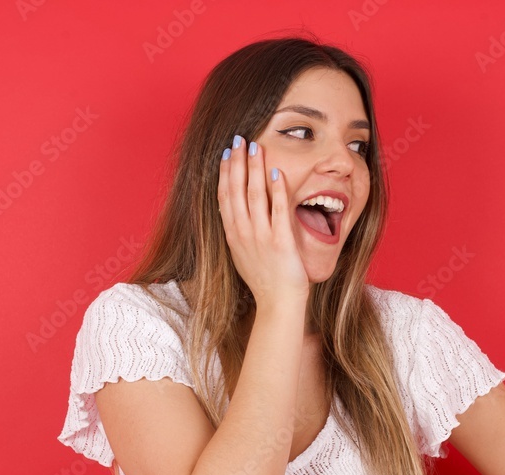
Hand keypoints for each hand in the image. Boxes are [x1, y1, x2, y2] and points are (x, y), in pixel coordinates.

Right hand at [217, 135, 309, 307]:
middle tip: (238, 139)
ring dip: (254, 169)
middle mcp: (243, 233)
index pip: (224, 197)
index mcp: (233, 236)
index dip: (224, 173)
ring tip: (255, 147)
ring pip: (254, 195)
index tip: (226, 154)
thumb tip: (238, 215)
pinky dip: (276, 190)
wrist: (278, 304)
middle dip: (237, 163)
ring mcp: (260, 237)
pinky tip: (277, 172)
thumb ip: (241, 234)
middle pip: (236, 191)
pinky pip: (277, 210)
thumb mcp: (244, 255)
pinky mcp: (280, 241)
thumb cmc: (265, 281)